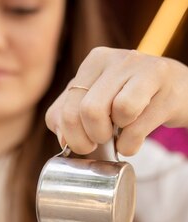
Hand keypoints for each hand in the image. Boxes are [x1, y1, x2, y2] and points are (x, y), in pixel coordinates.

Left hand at [45, 47, 187, 155]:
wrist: (179, 90)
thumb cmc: (131, 101)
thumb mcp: (96, 102)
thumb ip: (68, 117)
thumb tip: (63, 138)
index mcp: (94, 62)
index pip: (64, 110)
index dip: (70, 138)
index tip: (84, 143)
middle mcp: (117, 59)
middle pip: (87, 111)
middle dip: (90, 139)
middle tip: (101, 142)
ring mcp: (143, 69)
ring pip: (113, 112)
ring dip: (114, 138)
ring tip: (121, 134)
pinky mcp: (164, 88)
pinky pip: (135, 127)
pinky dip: (131, 144)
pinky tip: (135, 138)